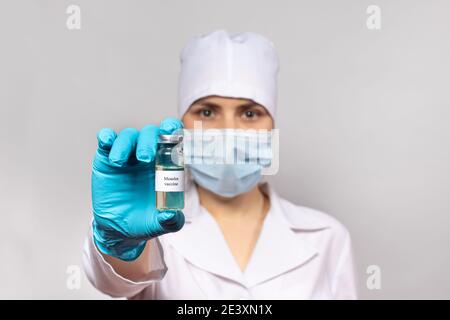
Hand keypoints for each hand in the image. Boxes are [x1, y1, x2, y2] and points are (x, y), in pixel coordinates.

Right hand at [91, 117, 184, 260]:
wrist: (118, 229)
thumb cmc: (144, 220)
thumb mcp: (159, 224)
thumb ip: (170, 221)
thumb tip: (171, 215)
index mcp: (165, 164)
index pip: (172, 139)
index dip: (173, 130)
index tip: (172, 132)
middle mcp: (147, 155)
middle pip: (151, 134)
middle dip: (149, 141)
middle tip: (145, 158)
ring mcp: (127, 156)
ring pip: (129, 136)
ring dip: (125, 143)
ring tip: (119, 162)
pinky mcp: (107, 159)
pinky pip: (107, 142)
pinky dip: (106, 137)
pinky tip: (106, 141)